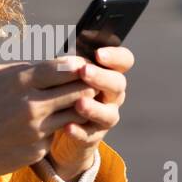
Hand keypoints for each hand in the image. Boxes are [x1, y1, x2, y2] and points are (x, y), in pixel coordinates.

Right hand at [0, 56, 94, 179]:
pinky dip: (56, 128)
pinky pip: (57, 134)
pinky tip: (49, 125)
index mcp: (20, 82)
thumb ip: (20, 68)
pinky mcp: (39, 149)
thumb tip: (48, 63)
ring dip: (77, 108)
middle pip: (78, 90)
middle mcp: (33, 105)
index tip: (82, 66)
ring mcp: (38, 130)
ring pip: (75, 114)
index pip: (64, 68)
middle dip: (85, 85)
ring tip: (74, 103)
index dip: (78, 66)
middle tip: (88, 84)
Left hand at [47, 45, 133, 181]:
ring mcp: (105, 117)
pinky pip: (90, 135)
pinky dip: (79, 131)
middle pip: (118, 84)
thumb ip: (70, 62)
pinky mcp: (93, 137)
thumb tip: (57, 44)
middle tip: (84, 72)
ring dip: (94, 107)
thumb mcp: (68, 73)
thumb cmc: (65, 90)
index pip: (124, 61)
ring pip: (109, 113)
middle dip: (101, 77)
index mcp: (108, 74)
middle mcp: (112, 95)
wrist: (62, 127)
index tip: (99, 54)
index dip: (115, 57)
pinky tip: (67, 127)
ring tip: (78, 103)